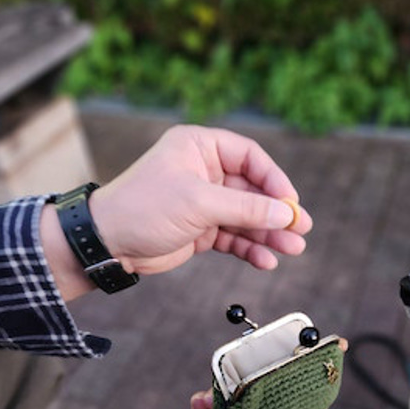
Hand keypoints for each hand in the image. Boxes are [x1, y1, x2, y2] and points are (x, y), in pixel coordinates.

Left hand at [89, 125, 312, 274]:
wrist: (109, 243)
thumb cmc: (144, 208)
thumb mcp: (198, 203)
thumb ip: (244, 209)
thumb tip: (284, 214)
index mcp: (200, 148)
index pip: (250, 157)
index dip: (274, 180)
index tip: (290, 203)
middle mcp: (204, 171)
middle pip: (252, 191)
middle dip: (275, 213)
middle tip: (301, 230)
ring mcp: (203, 202)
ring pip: (245, 218)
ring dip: (267, 234)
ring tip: (292, 250)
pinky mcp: (200, 229)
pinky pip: (233, 237)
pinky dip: (249, 249)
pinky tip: (265, 261)